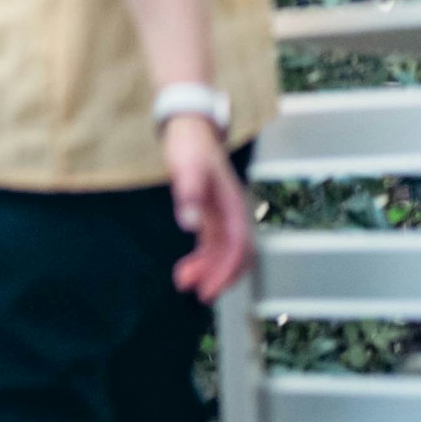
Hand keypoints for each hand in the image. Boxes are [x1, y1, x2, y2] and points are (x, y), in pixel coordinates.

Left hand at [162, 115, 253, 302]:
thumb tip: (189, 226)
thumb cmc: (189, 145)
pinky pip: (212, 243)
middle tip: (197, 294)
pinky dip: (202, 258)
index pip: (237, 247)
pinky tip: (186, 268)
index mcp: (234, 205)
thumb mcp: (185, 167)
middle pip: (235, 254)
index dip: (226, 272)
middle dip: (219, 276)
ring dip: (208, 269)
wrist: (189, 127)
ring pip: (223, 251)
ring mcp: (222, 213)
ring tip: (183, 283)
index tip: (209, 290)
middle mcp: (232, 213)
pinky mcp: (210, 212)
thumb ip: (188, 194)